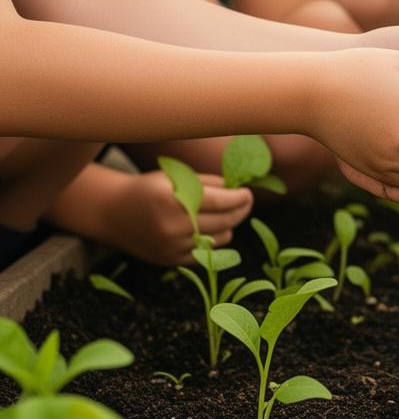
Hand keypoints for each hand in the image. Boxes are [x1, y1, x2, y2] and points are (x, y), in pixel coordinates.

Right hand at [103, 170, 252, 265]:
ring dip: (228, 226)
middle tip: (246, 202)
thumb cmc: (150, 188)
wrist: (113, 213)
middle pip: (223, 221)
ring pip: (218, 239)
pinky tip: (211, 228)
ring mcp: (171, 246)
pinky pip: (204, 253)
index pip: (220, 201)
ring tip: (226, 213)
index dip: (240, 197)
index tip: (248, 193)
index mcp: (174, 200)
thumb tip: (236, 190)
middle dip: (240, 211)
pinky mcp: (169, 260)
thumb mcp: (177, 176)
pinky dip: (213, 240)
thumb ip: (208, 183)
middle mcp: (172, 226)